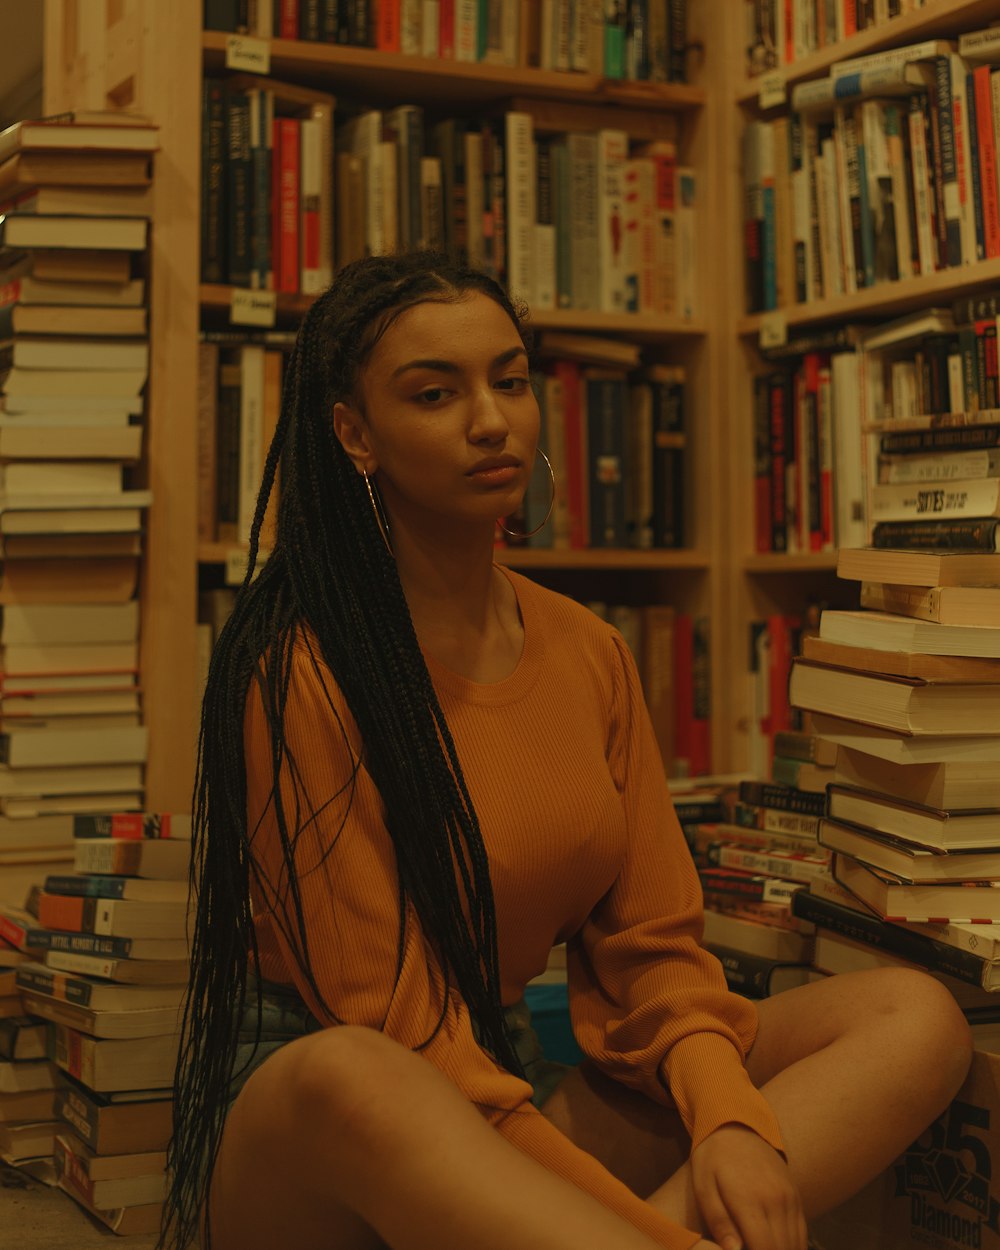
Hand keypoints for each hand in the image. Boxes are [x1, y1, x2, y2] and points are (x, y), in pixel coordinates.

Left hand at [689, 1124, 806, 1249]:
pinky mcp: (796, 1195)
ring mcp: (790, 1198)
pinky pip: (802, 1231)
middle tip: (749, 1248)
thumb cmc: (713, 1157)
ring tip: (759, 1245)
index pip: (764, 1249)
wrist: (736, 1124)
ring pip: (796, 1244)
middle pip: (782, 1249)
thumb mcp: (704, 1186)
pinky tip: (776, 1245)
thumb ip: (719, 1221)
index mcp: (750, 1200)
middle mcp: (777, 1201)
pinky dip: (792, 1245)